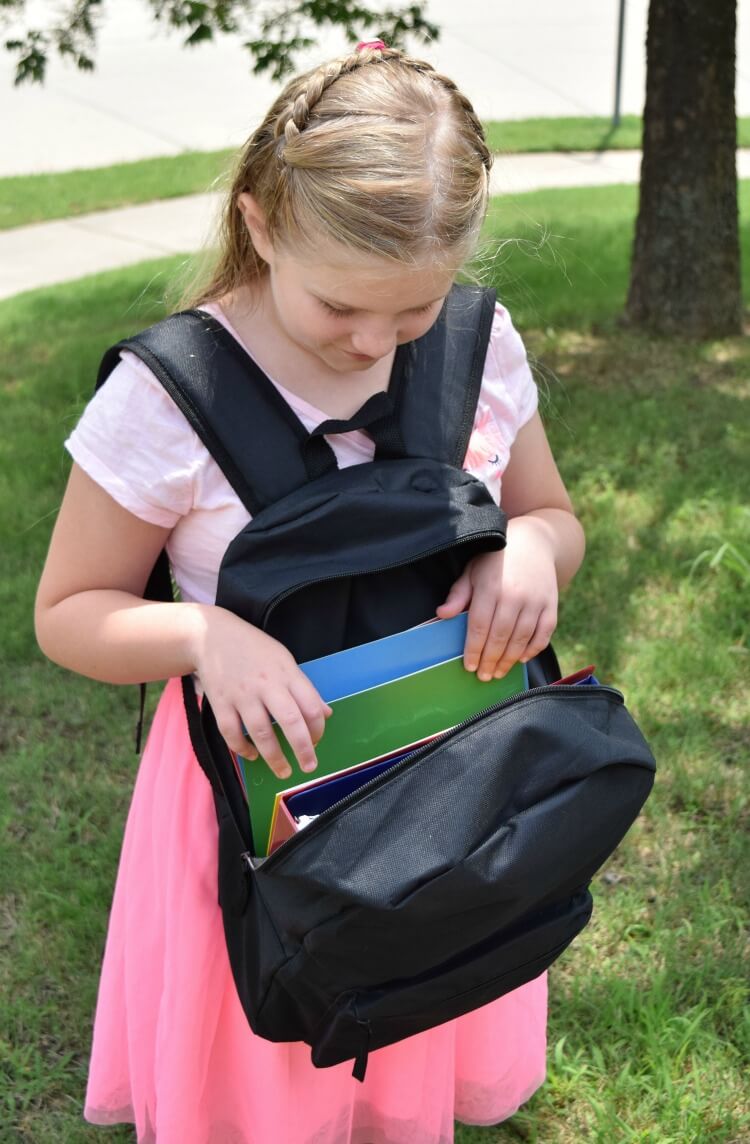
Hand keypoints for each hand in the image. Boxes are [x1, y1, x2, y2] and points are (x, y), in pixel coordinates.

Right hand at [191, 605, 331, 778]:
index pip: (311, 706)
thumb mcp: (284, 660)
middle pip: (290, 722)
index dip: (318, 729)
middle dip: (303, 749)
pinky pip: (232, 733)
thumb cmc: (253, 648)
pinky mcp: (220, 703)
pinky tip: (252, 755)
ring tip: (283, 771)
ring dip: (274, 757)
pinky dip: (242, 748)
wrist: (211, 636)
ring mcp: (242, 695)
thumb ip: (304, 688)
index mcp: (287, 674)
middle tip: (309, 767)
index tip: (317, 742)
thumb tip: (325, 713)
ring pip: (261, 732)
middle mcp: (267, 685)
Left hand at [435, 518, 558, 679]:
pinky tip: (522, 659)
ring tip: (498, 673)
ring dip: (509, 660)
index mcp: (490, 587)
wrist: (533, 542)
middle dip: (490, 660)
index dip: (474, 649)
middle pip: (500, 637)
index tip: (469, 666)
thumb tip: (442, 615)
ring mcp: (535, 601)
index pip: (479, 626)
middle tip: (483, 676)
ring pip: (521, 639)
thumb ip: (459, 594)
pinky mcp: (551, 605)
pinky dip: (533, 649)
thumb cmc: (495, 560)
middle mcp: (514, 595)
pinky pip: (544, 634)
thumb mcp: (472, 571)